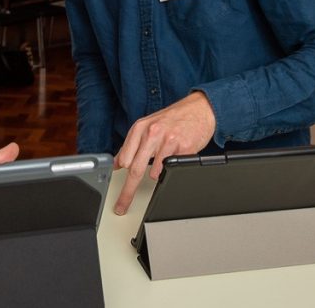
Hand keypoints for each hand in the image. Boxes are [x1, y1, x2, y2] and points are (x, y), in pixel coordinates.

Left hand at [112, 92, 214, 214]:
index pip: (124, 158)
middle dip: (127, 192)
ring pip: (154, 173)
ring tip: (163, 163)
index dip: (118, 176)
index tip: (114, 191)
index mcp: (140, 128)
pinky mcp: (184, 148)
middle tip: (121, 206)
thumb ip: (132, 144)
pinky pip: (172, 169)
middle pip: (135, 169)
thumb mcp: (147, 126)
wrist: (199, 109)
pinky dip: (170, 170)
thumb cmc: (173, 119)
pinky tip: (174, 158)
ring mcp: (169, 141)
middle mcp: (152, 133)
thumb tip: (117, 162)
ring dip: (156, 175)